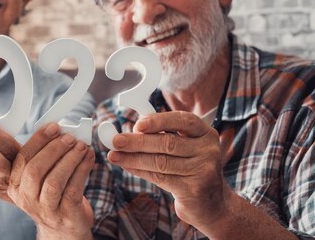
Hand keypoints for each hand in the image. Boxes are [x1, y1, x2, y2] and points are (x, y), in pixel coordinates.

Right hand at [7, 123, 94, 239]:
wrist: (64, 228)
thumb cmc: (53, 195)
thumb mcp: (41, 177)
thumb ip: (44, 156)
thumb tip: (60, 130)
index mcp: (15, 185)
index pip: (22, 158)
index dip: (38, 140)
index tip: (54, 126)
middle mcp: (26, 199)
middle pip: (35, 170)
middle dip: (54, 149)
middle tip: (70, 137)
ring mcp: (44, 210)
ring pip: (54, 181)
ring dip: (70, 159)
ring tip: (82, 146)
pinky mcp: (65, 215)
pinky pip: (73, 190)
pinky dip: (83, 170)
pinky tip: (89, 158)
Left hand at [108, 111, 229, 229]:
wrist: (211, 203)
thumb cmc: (189, 169)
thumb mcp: (184, 148)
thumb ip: (162, 137)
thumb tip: (127, 132)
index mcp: (206, 133)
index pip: (182, 120)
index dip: (158, 121)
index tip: (137, 124)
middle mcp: (208, 150)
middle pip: (167, 143)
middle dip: (137, 141)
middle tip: (115, 141)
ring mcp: (203, 170)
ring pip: (161, 161)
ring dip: (133, 158)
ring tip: (114, 155)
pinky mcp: (194, 189)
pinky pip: (160, 177)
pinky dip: (140, 171)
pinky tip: (127, 166)